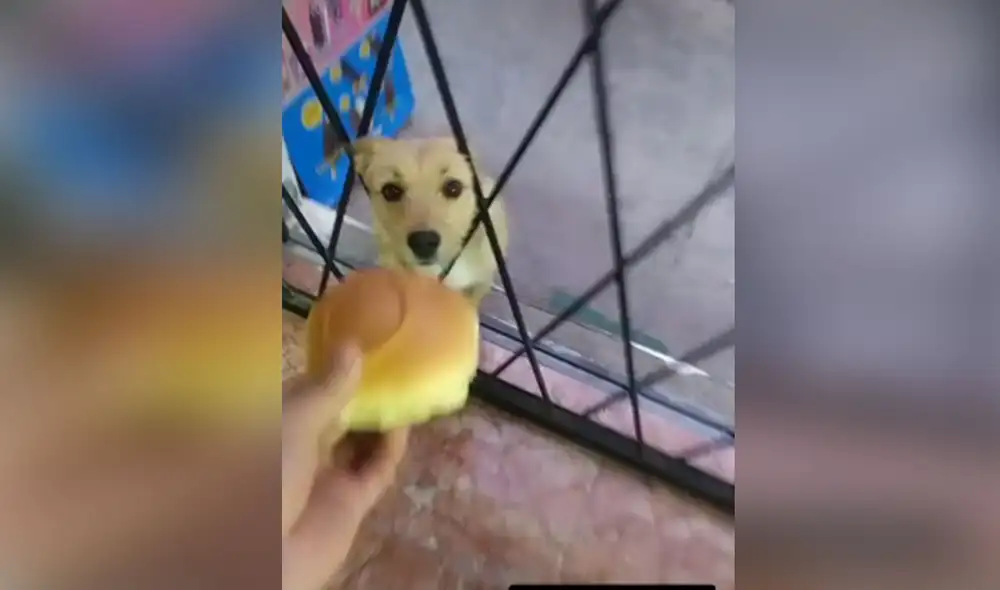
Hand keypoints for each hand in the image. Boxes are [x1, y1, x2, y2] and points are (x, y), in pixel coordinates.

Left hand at [282, 346, 408, 589]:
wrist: (267, 557)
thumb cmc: (265, 474)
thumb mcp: (293, 421)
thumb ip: (328, 388)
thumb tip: (354, 346)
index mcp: (272, 425)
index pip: (303, 391)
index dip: (329, 369)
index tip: (358, 343)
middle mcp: (296, 448)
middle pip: (333, 414)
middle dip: (358, 392)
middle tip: (390, 362)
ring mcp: (323, 477)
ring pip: (357, 440)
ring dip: (378, 418)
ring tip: (404, 387)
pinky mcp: (349, 503)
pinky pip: (375, 469)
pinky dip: (390, 447)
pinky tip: (403, 422)